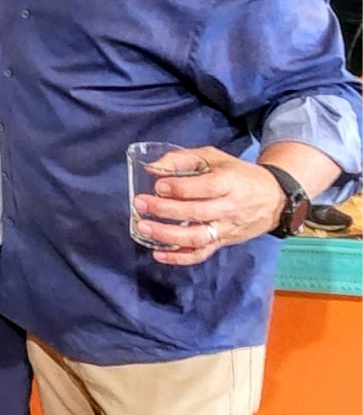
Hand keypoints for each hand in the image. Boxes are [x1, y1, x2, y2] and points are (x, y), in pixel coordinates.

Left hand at [133, 146, 286, 265]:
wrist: (274, 199)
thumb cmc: (237, 174)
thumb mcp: (214, 158)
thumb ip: (183, 159)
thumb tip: (152, 168)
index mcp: (229, 183)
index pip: (206, 188)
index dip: (180, 188)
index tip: (158, 185)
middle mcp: (229, 208)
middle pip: (197, 213)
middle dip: (165, 210)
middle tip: (140, 204)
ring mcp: (226, 228)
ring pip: (198, 237)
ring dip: (168, 235)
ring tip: (143, 228)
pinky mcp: (223, 242)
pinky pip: (202, 254)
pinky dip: (179, 257)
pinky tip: (158, 254)